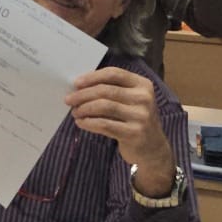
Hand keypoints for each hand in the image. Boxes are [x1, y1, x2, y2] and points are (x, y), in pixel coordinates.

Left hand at [65, 66, 173, 190]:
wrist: (153, 148)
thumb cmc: (135, 119)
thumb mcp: (131, 101)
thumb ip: (112, 90)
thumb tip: (79, 86)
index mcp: (143, 85)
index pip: (114, 74)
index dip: (92, 77)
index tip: (76, 83)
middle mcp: (144, 98)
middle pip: (106, 90)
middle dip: (83, 94)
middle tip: (69, 99)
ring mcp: (141, 116)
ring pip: (103, 106)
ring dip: (84, 108)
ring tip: (75, 112)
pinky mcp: (134, 133)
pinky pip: (104, 124)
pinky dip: (89, 123)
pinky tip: (81, 123)